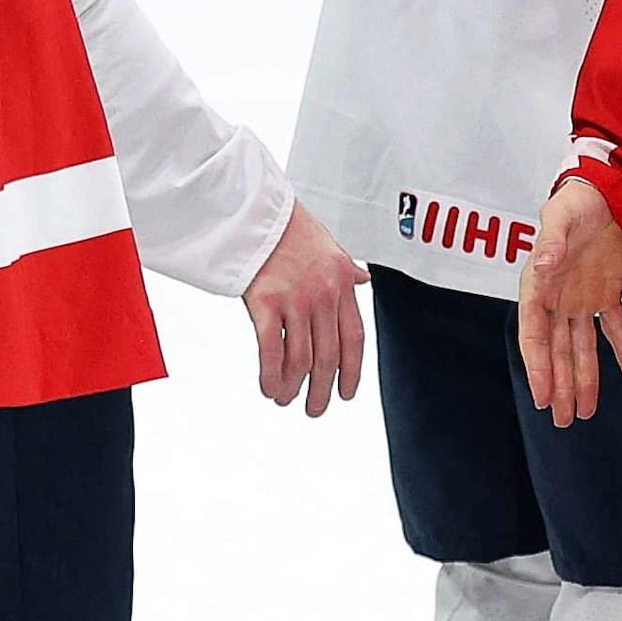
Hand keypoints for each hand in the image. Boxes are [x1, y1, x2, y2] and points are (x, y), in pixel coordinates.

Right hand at [241, 202, 368, 414]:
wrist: (257, 211)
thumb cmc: (291, 229)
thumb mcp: (331, 247)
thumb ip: (347, 271)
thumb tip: (365, 279)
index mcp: (343, 285)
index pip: (354, 339)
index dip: (352, 372)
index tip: (347, 394)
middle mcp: (323, 295)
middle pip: (328, 356)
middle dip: (322, 390)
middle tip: (315, 409)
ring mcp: (294, 299)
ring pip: (300, 358)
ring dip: (294, 387)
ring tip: (286, 400)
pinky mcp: (264, 302)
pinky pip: (271, 350)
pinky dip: (271, 375)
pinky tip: (269, 388)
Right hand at [517, 174, 621, 425]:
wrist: (610, 188)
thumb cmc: (579, 199)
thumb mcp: (562, 216)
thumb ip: (551, 242)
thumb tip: (541, 267)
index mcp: (539, 284)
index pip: (534, 333)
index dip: (538, 367)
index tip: (543, 396)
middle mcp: (557, 298)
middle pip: (556, 350)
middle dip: (559, 386)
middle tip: (562, 420)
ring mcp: (581, 298)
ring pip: (582, 347)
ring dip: (584, 379)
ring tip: (584, 413)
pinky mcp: (606, 293)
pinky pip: (615, 328)